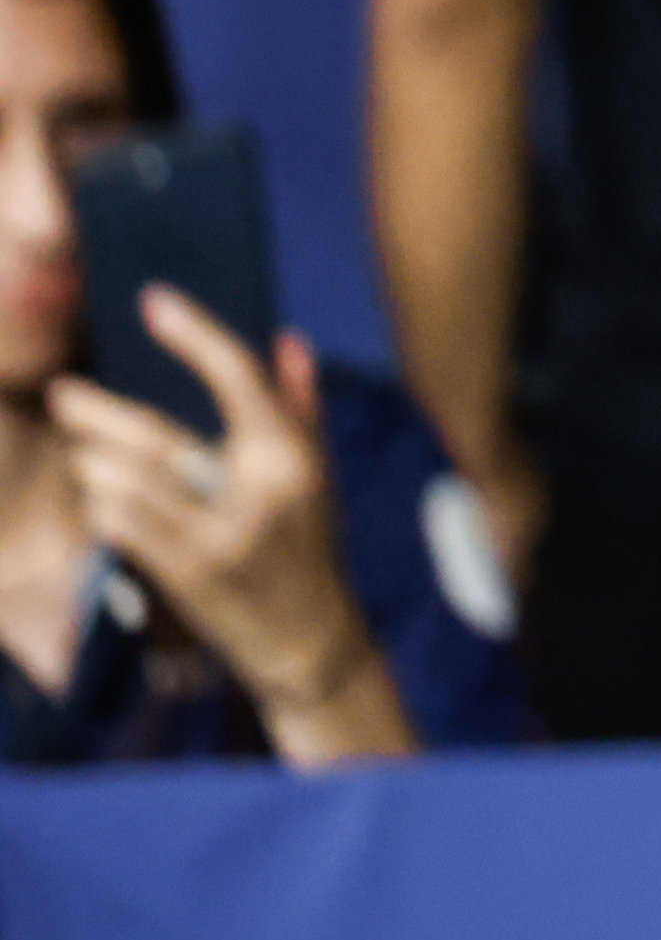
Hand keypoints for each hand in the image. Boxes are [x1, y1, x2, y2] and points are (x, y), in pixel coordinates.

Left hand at [49, 294, 385, 731]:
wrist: (308, 639)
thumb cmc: (310, 547)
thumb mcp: (317, 475)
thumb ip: (300, 405)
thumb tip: (287, 338)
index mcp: (292, 454)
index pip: (238, 377)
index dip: (193, 334)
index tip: (154, 300)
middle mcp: (259, 490)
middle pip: (158, 436)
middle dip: (99, 412)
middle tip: (64, 391)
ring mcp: (219, 536)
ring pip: (126, 483)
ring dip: (94, 463)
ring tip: (81, 452)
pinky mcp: (188, 574)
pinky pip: (122, 527)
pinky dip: (101, 505)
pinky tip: (96, 495)